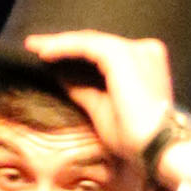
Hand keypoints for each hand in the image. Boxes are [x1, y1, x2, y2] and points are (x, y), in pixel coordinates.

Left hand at [22, 30, 173, 160]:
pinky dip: (64, 47)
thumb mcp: (103, 111)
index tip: (48, 57)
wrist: (156, 149)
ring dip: (59, 44)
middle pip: (95, 43)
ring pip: (89, 42)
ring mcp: (135, 50)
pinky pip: (86, 45)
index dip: (74, 53)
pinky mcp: (122, 55)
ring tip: (34, 47)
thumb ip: (85, 91)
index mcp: (145, 63)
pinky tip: (45, 53)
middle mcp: (144, 51)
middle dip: (63, 44)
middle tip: (34, 46)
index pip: (103, 53)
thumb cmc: (136, 139)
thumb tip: (62, 78)